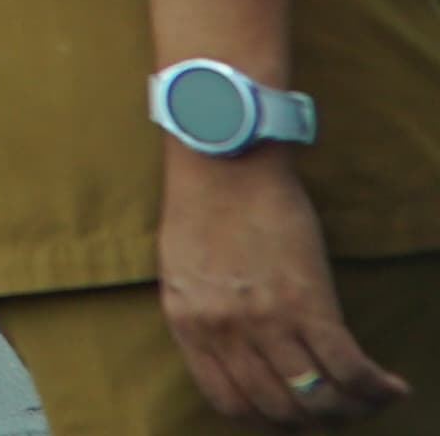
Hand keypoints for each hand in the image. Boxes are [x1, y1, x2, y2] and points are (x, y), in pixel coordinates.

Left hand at [158, 151, 408, 422]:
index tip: (290, 409)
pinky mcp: (308, 303)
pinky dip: (374, 387)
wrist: (224, 161)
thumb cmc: (201, 206)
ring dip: (350, 408)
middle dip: (312, 416)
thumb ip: (203, 315)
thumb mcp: (182, 271)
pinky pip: (347, 368)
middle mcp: (225, 331)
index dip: (266, 416)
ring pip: (316, 397)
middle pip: (278, 407)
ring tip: (368, 398)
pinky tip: (390, 386)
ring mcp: (266, 321)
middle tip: (336, 405)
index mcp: (189, 325)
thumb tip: (236, 353)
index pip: (229, 402)